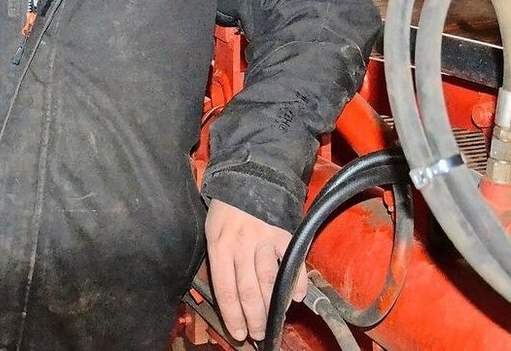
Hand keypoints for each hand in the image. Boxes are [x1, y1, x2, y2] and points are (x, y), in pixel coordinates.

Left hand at [205, 198, 306, 342]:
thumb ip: (221, 261)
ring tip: (275, 322)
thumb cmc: (227, 209)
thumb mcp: (213, 232)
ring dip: (272, 307)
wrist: (248, 176)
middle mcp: (241, 245)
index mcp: (219, 246)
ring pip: (269, 281)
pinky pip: (292, 263)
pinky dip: (296, 283)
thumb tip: (230, 297)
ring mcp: (264, 239)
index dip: (233, 316)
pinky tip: (296, 298)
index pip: (225, 290)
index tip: (239, 334)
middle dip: (254, 318)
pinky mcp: (284, 233)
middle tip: (259, 333)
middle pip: (248, 291)